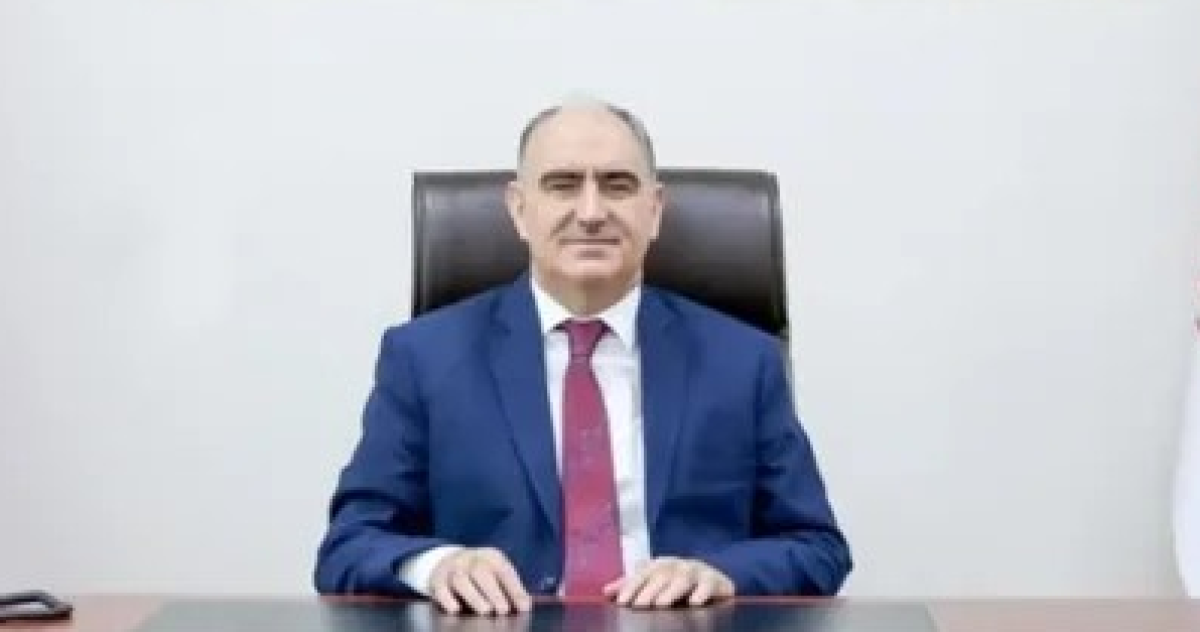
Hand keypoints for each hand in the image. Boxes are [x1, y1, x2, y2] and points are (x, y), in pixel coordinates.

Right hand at [428, 547, 531, 615]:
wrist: (447, 561)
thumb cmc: (480, 573)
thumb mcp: (497, 574)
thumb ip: (510, 588)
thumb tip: (525, 606)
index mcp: (491, 557)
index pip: (504, 571)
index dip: (515, 589)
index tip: (523, 607)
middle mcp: (471, 559)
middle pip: (481, 572)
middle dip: (494, 593)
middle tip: (503, 611)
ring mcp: (452, 568)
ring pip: (461, 580)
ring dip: (474, 596)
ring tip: (485, 611)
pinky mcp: (436, 580)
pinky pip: (440, 588)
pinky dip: (447, 599)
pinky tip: (456, 610)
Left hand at [603, 557, 733, 607]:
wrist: (713, 577)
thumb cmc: (676, 581)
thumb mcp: (654, 581)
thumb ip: (631, 586)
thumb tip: (606, 591)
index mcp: (660, 565)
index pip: (642, 574)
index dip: (631, 586)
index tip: (622, 601)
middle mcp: (677, 565)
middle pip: (661, 576)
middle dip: (649, 591)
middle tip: (640, 606)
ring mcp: (697, 571)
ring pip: (683, 579)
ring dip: (671, 591)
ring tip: (661, 604)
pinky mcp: (716, 581)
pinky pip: (708, 585)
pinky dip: (701, 593)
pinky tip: (694, 603)